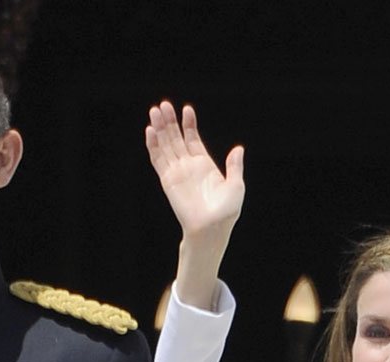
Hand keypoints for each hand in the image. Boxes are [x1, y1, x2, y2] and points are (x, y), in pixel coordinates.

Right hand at [144, 101, 244, 246]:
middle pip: (175, 138)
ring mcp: (177, 172)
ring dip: (160, 129)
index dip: (189, 124)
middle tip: (163, 105)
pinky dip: (153, 145)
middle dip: (170, 121)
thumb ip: (234, 166)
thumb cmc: (226, 212)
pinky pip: (158, 159)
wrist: (211, 229)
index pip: (192, 139)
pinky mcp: (168, 180)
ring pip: (165, 145)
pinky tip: (150, 131)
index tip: (187, 109)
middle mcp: (188, 166)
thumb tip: (238, 149)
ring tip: (155, 111)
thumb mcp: (236, 186)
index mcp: (204, 165)